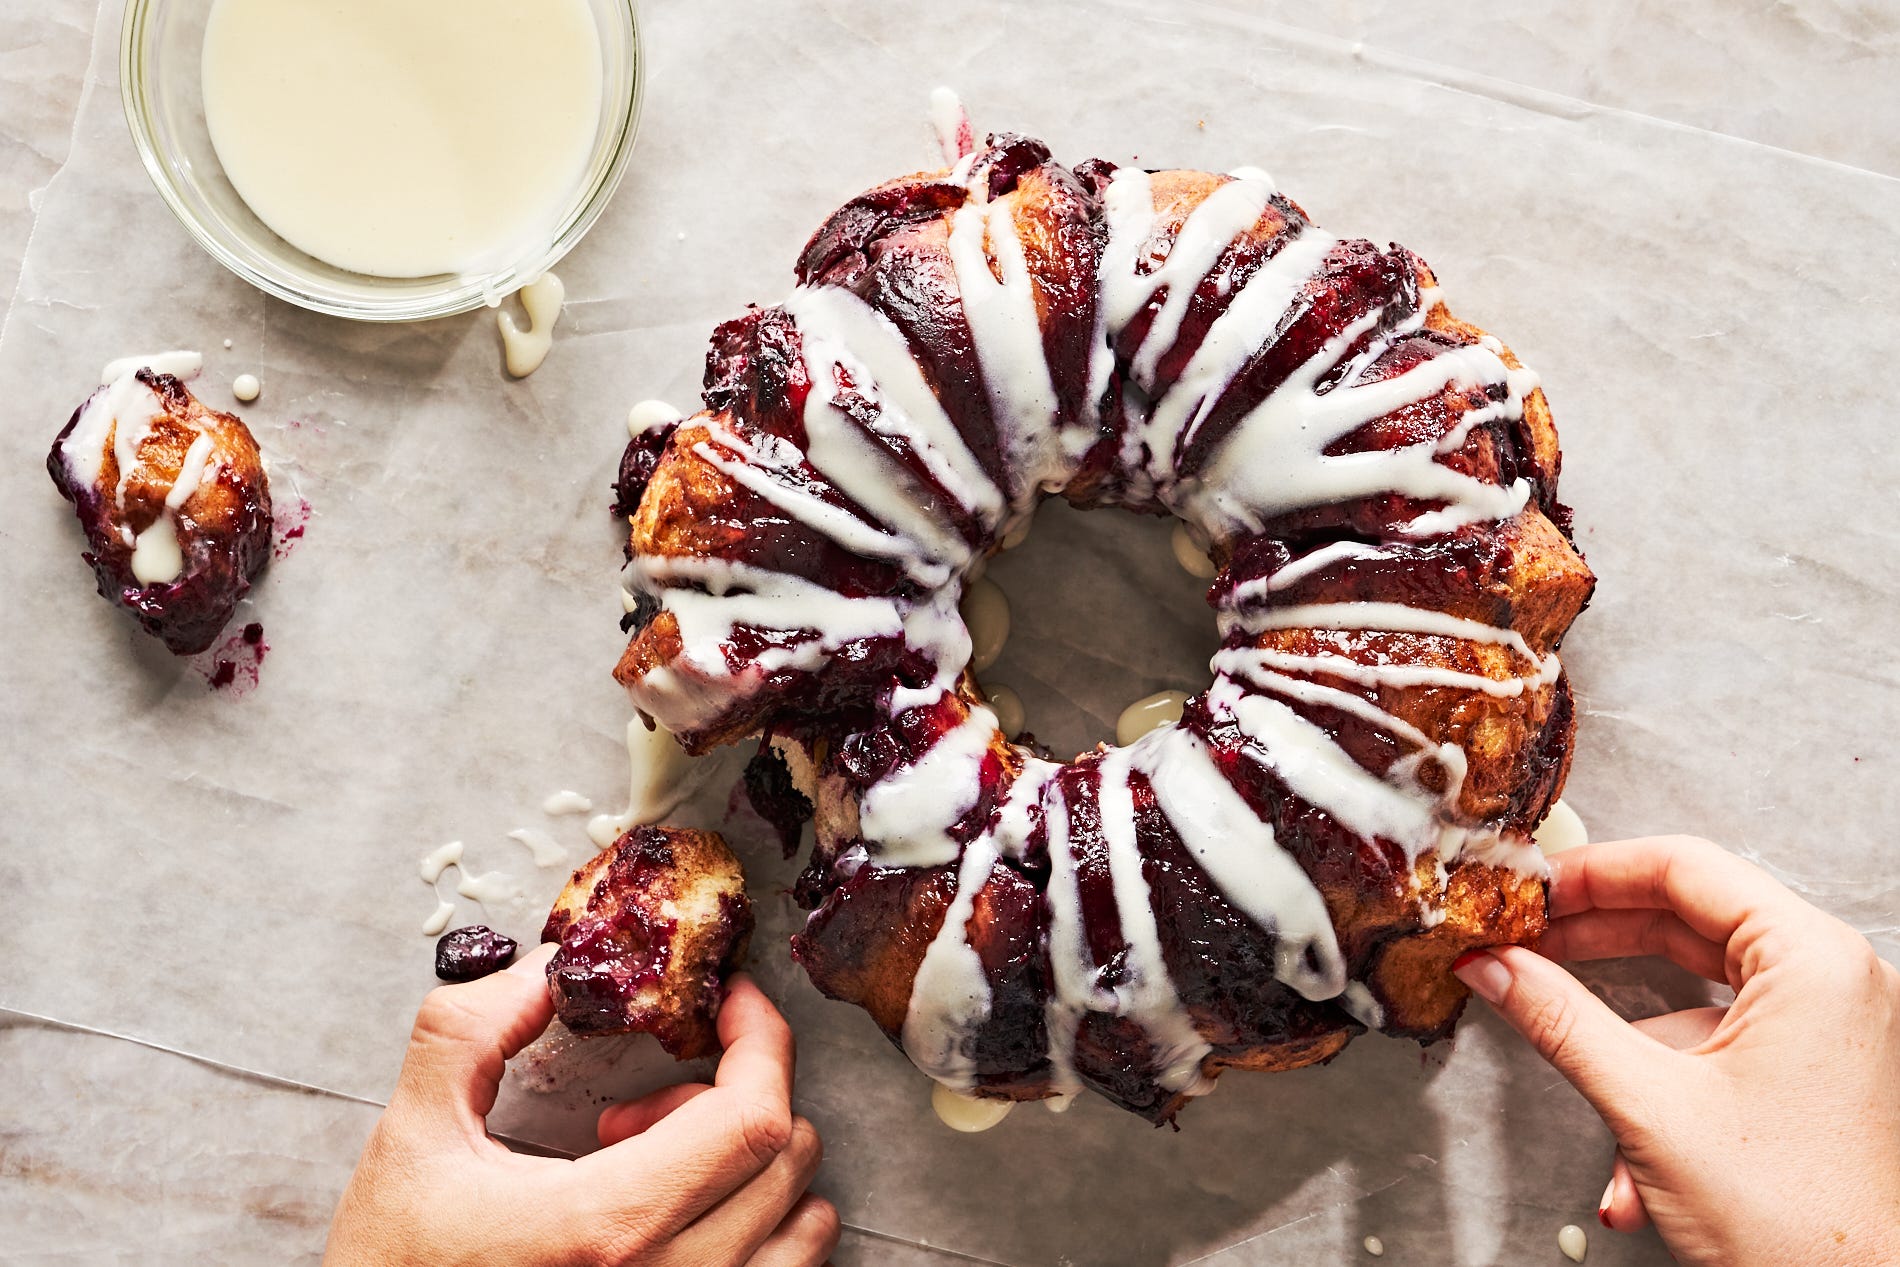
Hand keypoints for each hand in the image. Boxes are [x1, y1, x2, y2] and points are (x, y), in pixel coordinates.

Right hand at [323, 946, 839, 1265]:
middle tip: (649, 1102)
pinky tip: (677, 1218)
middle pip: (786, 1160)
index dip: (761, 1041)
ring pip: (803, 1226)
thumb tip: (549, 967)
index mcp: (604, 1228)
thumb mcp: (412, 1139)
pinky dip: (762, 1228)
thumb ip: (472, 1030)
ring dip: (757, 1165)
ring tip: (661, 1166)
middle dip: (738, 1093)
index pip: (749, 1120)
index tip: (732, 1004)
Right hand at [1453, 835, 1899, 1265]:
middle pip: (1689, 917)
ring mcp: (1830, 1027)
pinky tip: (1622, 1153)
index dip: (1592, 871)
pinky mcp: (1817, 1072)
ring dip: (1623, 1027)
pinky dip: (1662, 1074)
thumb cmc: (1798, 1223)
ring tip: (1553, 1039)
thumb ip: (1559, 1019)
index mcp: (1812, 960)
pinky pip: (1722, 1041)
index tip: (1525, 887)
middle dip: (1595, 938)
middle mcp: (1833, 979)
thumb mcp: (1650, 1106)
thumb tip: (1492, 965)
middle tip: (1519, 938)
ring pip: (1698, 985)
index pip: (1684, 867)